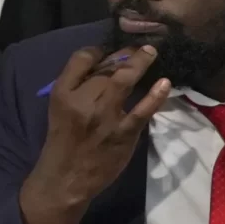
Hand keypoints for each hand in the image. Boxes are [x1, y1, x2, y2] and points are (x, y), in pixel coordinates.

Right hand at [19, 43, 170, 223]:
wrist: (67, 177)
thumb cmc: (64, 141)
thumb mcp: (60, 108)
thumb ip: (77, 88)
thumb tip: (104, 66)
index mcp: (62, 92)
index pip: (81, 59)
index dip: (99, 50)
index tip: (110, 50)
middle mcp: (82, 100)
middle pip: (107, 67)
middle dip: (126, 53)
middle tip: (141, 47)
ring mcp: (105, 116)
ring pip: (124, 81)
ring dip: (140, 63)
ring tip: (151, 52)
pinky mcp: (123, 133)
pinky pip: (143, 110)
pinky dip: (155, 96)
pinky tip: (165, 83)